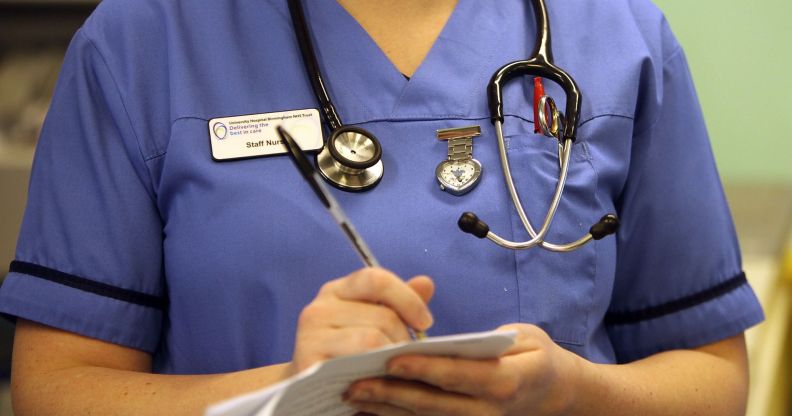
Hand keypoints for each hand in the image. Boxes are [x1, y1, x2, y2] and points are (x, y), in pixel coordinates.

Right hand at [290, 267, 434, 374]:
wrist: (311, 392)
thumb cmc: (348, 355)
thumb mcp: (373, 324)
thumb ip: (398, 304)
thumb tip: (426, 283)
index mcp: (337, 291)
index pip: (376, 279)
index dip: (407, 299)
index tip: (425, 323)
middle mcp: (319, 308)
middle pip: (382, 315)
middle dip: (404, 339)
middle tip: (408, 358)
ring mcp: (309, 335)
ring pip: (372, 339)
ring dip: (393, 358)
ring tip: (394, 370)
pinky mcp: (308, 362)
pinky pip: (356, 362)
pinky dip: (375, 373)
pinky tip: (378, 380)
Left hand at [344, 323, 582, 415]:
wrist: (554, 394)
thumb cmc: (536, 358)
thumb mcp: (526, 337)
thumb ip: (489, 341)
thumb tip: (451, 341)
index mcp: (505, 381)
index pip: (458, 375)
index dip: (424, 369)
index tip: (392, 360)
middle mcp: (487, 410)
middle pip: (433, 404)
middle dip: (391, 394)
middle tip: (356, 382)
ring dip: (386, 408)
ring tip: (354, 395)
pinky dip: (397, 415)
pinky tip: (370, 406)